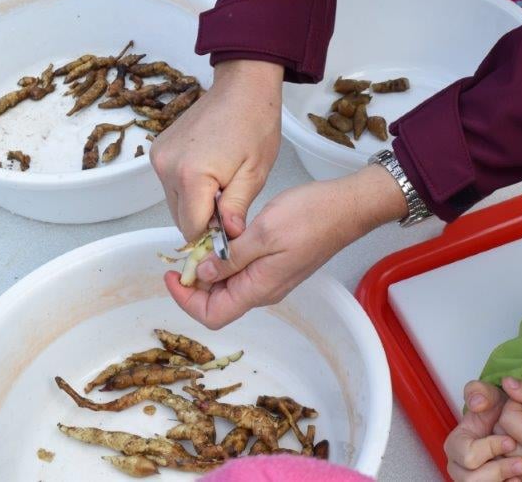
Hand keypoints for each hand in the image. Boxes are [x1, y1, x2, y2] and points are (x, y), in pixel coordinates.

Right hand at [150, 60, 282, 242]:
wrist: (243, 88)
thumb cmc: (255, 125)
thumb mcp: (254, 173)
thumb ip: (237, 208)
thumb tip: (227, 237)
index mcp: (191, 176)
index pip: (192, 228)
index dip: (213, 235)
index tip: (231, 228)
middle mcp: (166, 167)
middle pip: (180, 218)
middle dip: (205, 219)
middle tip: (231, 202)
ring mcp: (158, 157)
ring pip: (174, 202)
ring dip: (196, 203)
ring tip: (223, 184)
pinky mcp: (157, 150)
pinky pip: (170, 184)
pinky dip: (188, 187)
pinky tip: (211, 171)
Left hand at [166, 164, 407, 328]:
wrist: (347, 208)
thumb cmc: (312, 217)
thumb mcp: (262, 233)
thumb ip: (230, 258)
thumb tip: (201, 275)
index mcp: (259, 288)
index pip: (212, 315)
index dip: (186, 300)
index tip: (174, 275)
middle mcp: (264, 290)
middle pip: (218, 302)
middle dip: (196, 282)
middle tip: (187, 252)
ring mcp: (272, 278)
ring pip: (229, 286)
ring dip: (211, 268)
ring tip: (204, 242)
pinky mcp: (278, 265)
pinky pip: (244, 272)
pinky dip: (227, 259)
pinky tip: (225, 238)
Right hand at [445, 381, 521, 481]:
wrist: (515, 424)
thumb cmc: (498, 412)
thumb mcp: (490, 395)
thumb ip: (480, 391)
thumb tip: (477, 402)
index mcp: (455, 444)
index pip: (467, 455)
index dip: (490, 448)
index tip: (511, 440)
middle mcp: (459, 466)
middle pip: (471, 479)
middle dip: (499, 469)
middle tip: (521, 461)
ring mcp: (472, 478)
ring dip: (504, 479)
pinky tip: (518, 479)